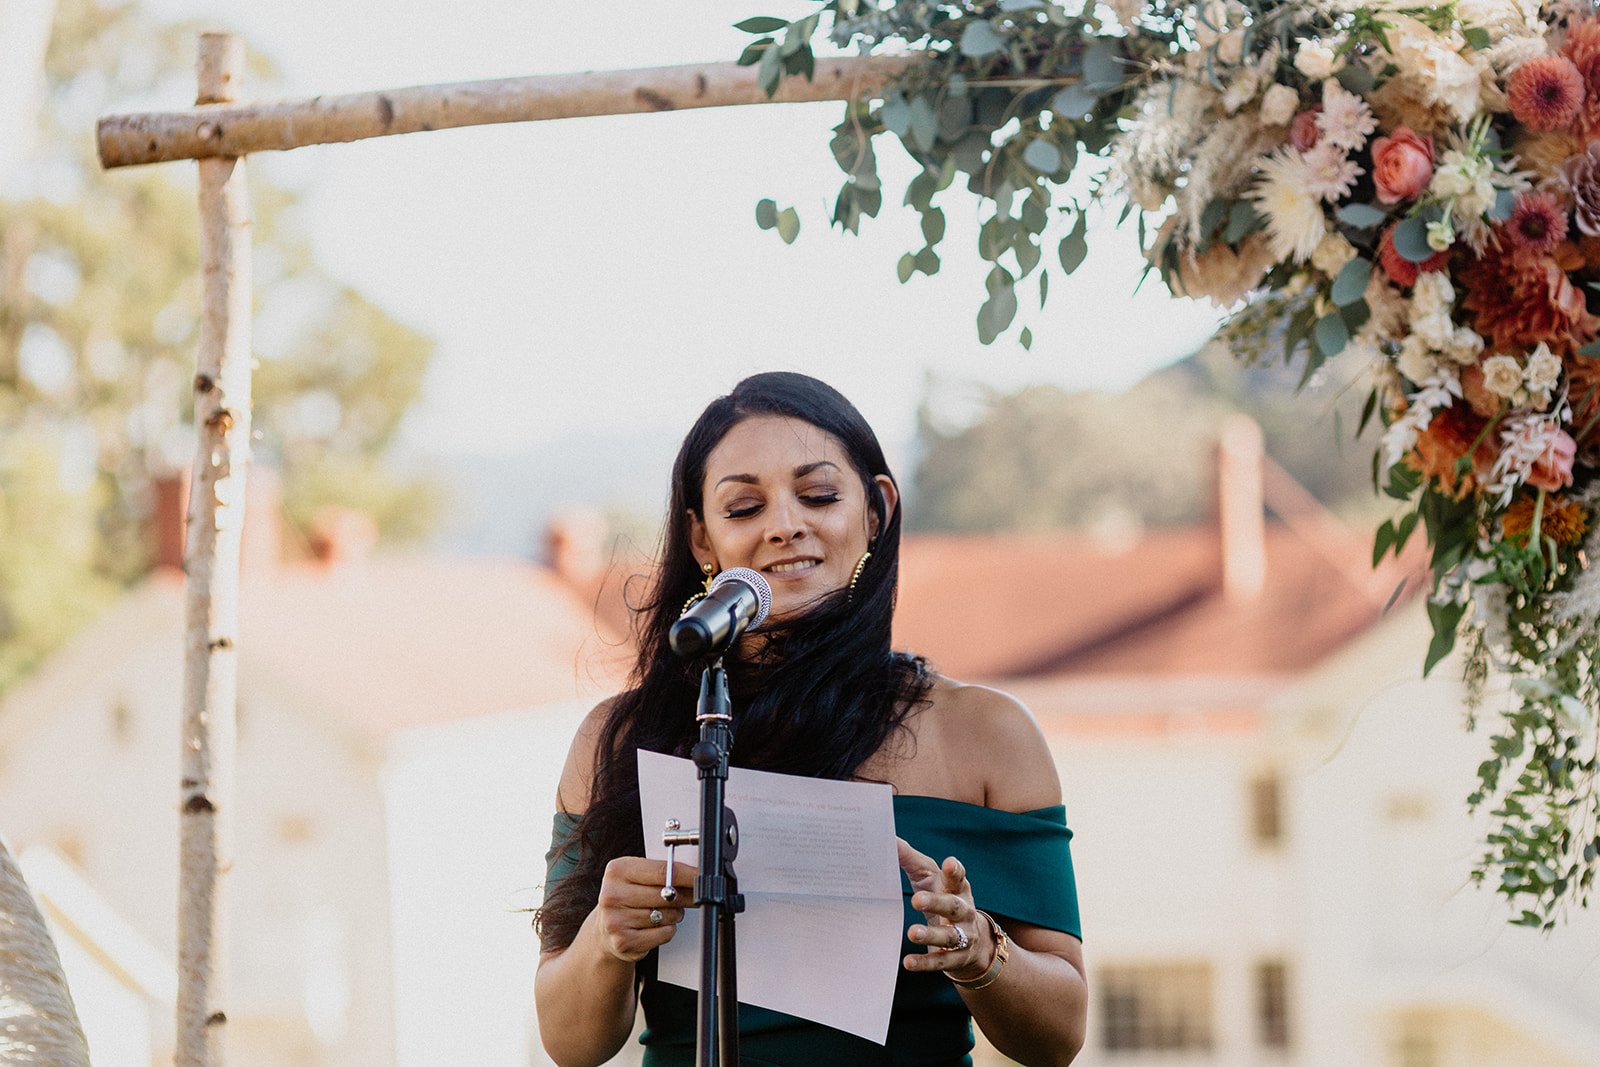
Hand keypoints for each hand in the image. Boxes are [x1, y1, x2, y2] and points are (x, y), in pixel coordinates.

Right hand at [593, 856, 696, 962]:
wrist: (605, 927)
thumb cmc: (627, 898)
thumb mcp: (638, 876)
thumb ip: (663, 873)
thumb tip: (695, 876)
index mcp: (617, 871)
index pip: (663, 871)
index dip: (688, 875)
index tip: (702, 877)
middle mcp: (613, 895)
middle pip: (667, 895)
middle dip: (684, 897)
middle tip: (685, 897)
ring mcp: (616, 920)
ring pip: (667, 915)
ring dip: (674, 915)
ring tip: (662, 912)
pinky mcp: (624, 942)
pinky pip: (664, 933)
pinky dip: (667, 930)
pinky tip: (655, 926)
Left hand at [897, 837, 990, 979]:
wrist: (973, 942)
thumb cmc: (941, 898)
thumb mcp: (929, 878)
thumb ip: (910, 860)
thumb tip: (888, 840)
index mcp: (958, 889)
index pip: (958, 878)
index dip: (955, 871)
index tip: (949, 863)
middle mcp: (964, 911)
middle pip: (953, 906)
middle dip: (937, 903)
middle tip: (916, 900)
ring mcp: (963, 937)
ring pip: (948, 936)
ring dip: (930, 935)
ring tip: (912, 933)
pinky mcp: (956, 959)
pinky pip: (940, 961)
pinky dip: (925, 962)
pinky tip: (908, 962)